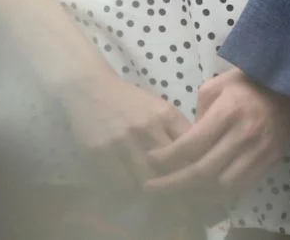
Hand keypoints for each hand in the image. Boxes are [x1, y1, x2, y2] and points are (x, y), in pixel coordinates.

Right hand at [54, 64, 191, 185]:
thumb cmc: (130, 101)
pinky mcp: (100, 153)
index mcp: (166, 115)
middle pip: (168, 170)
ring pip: (144, 181)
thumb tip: (199, 158)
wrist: (91, 89)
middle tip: (179, 200)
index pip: (189, 150)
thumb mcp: (160, 108)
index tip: (197, 184)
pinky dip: (127, 189)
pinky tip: (130, 186)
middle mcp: (146, 128)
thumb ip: (177, 131)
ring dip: (150, 190)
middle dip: (175, 186)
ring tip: (154, 194)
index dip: (194, 170)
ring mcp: (121, 142)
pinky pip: (119, 183)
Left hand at [142, 67, 289, 209]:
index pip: (190, 145)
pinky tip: (203, 192)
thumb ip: (199, 112)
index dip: (166, 158)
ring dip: (194, 194)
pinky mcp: (270, 161)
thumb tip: (185, 141)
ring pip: (221, 187)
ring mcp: (259, 150)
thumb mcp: (218, 85)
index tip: (151, 161)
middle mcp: (244, 134)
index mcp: (228, 111)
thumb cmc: (250, 81)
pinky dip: (219, 195)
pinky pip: (241, 187)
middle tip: (151, 187)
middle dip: (172, 184)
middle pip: (202, 171)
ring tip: (176, 192)